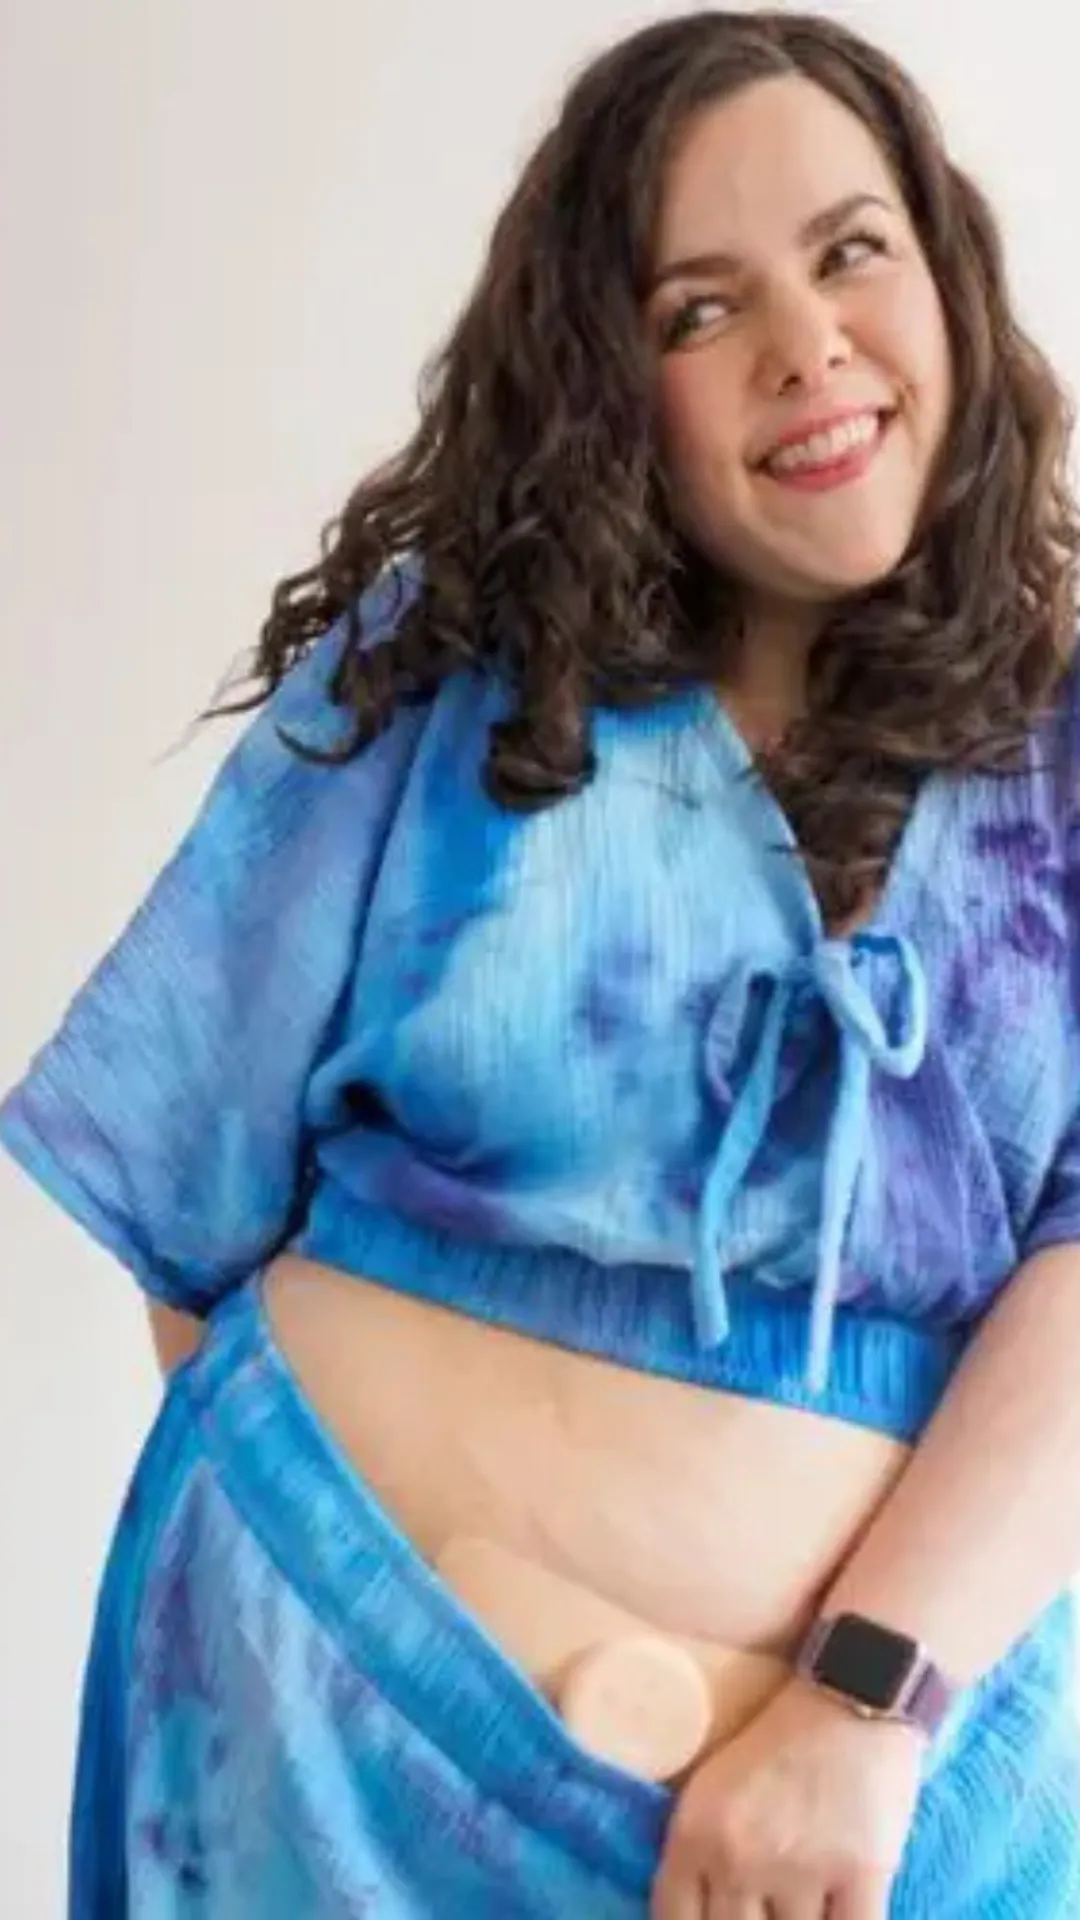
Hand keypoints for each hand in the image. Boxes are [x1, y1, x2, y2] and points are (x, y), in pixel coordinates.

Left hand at [651, 1675, 923, 1918]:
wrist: (852, 1694)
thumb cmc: (781, 1736)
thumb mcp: (715, 1785)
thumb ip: (700, 1849)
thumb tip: (701, 1910)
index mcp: (694, 1834)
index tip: (719, 1919)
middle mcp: (738, 1860)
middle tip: (764, 1909)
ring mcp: (799, 1872)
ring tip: (801, 1907)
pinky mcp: (860, 1876)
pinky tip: (837, 1915)